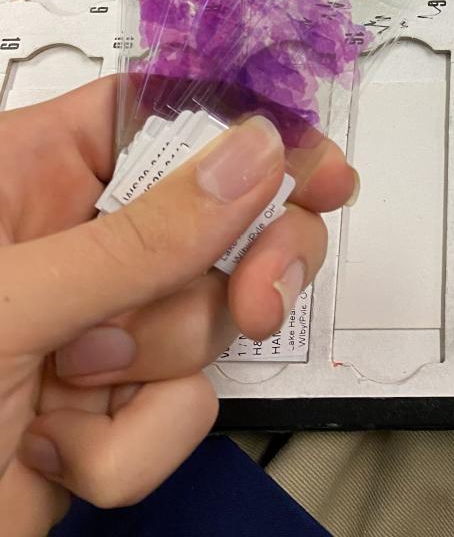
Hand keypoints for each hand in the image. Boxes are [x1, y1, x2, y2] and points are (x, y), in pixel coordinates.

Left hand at [0, 77, 356, 533]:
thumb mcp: (8, 304)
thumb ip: (140, 235)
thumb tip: (250, 157)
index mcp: (27, 176)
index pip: (161, 114)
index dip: (244, 125)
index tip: (315, 156)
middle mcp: (71, 243)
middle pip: (216, 212)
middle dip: (247, 259)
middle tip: (265, 288)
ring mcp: (96, 326)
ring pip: (208, 314)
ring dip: (156, 369)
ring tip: (76, 387)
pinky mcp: (111, 407)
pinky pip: (183, 404)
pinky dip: (131, 444)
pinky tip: (54, 448)